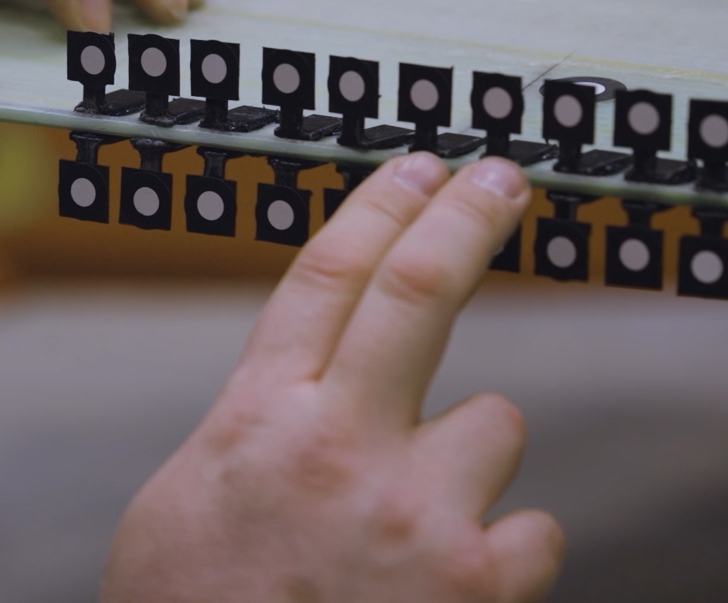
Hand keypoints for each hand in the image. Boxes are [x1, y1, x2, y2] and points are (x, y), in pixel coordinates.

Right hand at [101, 154, 563, 602]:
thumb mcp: (191, 496)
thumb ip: (257, 428)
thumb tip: (308, 390)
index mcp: (257, 419)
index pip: (326, 277)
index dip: (381, 207)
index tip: (420, 168)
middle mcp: (339, 447)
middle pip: (419, 290)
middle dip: (469, 217)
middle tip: (504, 180)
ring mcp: (415, 514)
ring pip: (494, 422)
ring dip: (467, 458)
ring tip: (413, 518)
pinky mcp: (477, 586)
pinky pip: (536, 527)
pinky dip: (502, 549)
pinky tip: (447, 583)